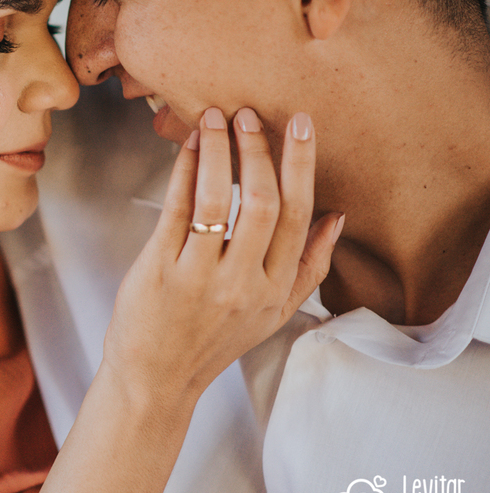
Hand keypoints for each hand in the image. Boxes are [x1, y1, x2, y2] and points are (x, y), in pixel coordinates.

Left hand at [103, 107, 343, 403]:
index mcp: (276, 291)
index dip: (300, 166)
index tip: (300, 124)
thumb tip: (337, 217)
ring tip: (215, 117)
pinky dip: (183, 170)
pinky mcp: (159, 270)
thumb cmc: (212, 339)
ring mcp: (200, 278)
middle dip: (259, 150)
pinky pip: (176, 209)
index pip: (297, 216)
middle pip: (264, 203)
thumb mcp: (273, 313)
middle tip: (251, 114)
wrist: (156, 378)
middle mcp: (244, 285)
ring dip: (218, 151)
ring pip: (218, 200)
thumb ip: (308, 267)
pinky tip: (187, 145)